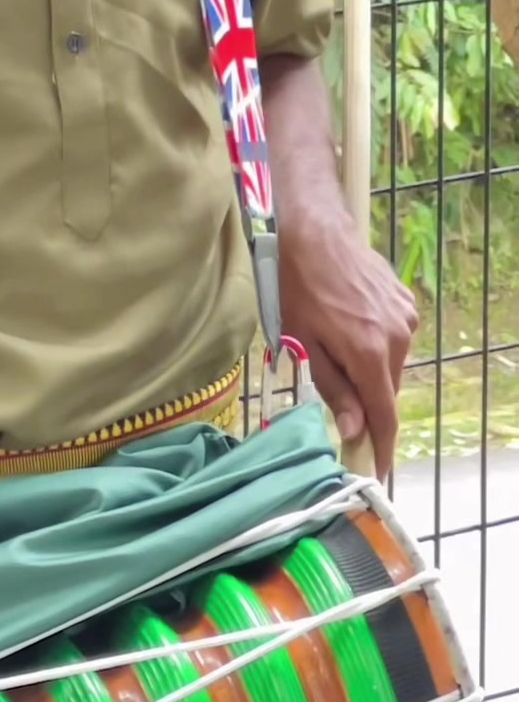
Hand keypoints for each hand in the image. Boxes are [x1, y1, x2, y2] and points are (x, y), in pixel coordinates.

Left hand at [278, 216, 418, 478]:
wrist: (312, 230)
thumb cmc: (296, 287)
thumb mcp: (303, 343)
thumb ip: (333, 389)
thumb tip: (355, 430)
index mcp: (371, 352)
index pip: (383, 414)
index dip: (381, 447)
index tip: (376, 471)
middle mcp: (398, 336)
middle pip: (386, 389)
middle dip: (367, 404)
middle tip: (340, 409)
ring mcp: (405, 316)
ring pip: (390, 364)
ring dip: (369, 371)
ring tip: (334, 353)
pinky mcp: (404, 300)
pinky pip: (392, 339)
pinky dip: (375, 347)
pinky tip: (347, 329)